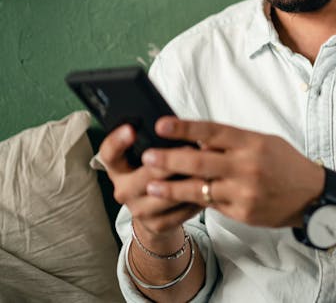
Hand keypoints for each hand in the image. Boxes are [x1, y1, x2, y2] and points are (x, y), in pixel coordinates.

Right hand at [97, 125, 201, 240]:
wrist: (155, 215)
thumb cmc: (155, 175)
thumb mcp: (148, 159)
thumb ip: (156, 144)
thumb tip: (176, 125)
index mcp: (118, 169)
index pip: (109, 153)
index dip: (118, 141)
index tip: (131, 128)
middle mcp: (123, 190)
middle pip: (146, 174)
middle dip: (170, 160)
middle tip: (190, 146)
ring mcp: (139, 209)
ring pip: (167, 193)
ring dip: (189, 179)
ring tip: (207, 166)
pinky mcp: (157, 224)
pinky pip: (181, 209)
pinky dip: (198, 196)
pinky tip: (210, 186)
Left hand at [141, 117, 323, 227]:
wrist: (312, 196)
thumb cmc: (286, 164)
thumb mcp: (264, 143)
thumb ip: (233, 142)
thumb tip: (197, 139)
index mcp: (252, 142)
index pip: (212, 131)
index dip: (184, 128)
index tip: (161, 124)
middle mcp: (247, 166)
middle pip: (199, 160)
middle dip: (169, 159)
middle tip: (147, 156)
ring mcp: (244, 191)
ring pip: (199, 188)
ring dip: (171, 187)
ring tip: (151, 185)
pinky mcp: (242, 212)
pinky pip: (211, 205)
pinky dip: (193, 200)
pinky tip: (177, 199)